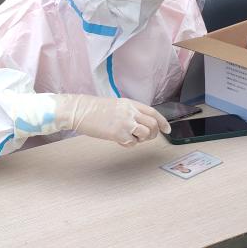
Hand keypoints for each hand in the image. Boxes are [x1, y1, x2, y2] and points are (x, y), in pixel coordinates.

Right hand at [54, 94, 170, 147]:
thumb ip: (129, 112)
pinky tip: (119, 140)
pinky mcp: (118, 133)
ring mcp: (125, 123)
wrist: (79, 111)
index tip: (167, 129)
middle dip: (153, 133)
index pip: (153, 112)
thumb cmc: (93, 109)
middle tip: (145, 137)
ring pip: (146, 133)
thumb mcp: (116, 106)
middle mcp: (130, 112)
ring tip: (130, 138)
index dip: (162, 122)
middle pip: (153, 124)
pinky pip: (132, 143)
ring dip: (141, 139)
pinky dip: (128, 144)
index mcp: (130, 103)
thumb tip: (140, 124)